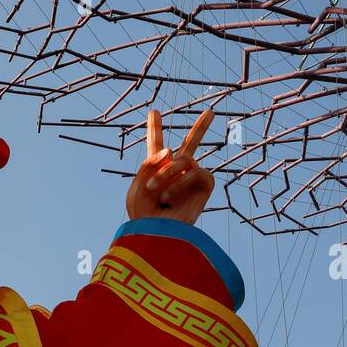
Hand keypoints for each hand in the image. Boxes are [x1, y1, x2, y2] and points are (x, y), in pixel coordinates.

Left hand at [125, 109, 215, 224]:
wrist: (156, 235)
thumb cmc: (143, 215)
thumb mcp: (136, 187)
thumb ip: (150, 163)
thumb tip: (172, 150)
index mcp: (155, 170)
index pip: (156, 146)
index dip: (154, 129)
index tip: (153, 111)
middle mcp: (176, 173)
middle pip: (191, 145)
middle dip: (200, 128)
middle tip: (210, 111)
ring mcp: (191, 179)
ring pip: (184, 159)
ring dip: (166, 172)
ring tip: (154, 190)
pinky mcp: (204, 187)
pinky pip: (196, 171)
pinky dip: (180, 182)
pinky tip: (169, 197)